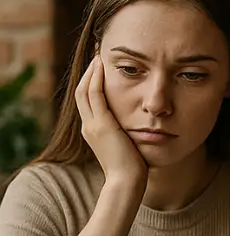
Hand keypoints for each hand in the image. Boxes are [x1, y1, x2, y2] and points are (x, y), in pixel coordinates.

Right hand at [76, 56, 146, 187]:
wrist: (128, 181)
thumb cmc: (133, 166)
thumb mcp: (128, 143)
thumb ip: (128, 131)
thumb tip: (141, 123)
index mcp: (93, 130)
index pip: (88, 100)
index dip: (92, 82)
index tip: (101, 66)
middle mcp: (88, 126)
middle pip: (82, 92)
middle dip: (89, 72)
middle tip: (97, 54)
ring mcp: (92, 125)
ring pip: (85, 90)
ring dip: (91, 71)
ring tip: (99, 54)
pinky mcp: (101, 125)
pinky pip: (94, 95)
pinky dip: (96, 79)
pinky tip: (102, 66)